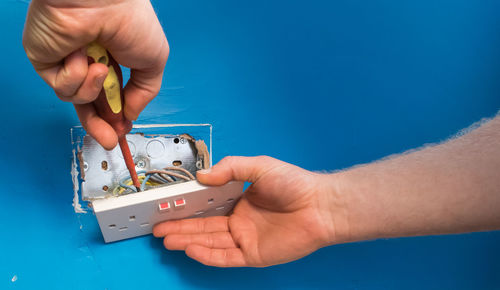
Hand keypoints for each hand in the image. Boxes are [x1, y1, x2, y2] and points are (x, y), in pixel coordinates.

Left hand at [23, 0, 168, 148]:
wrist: (101, 2)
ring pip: (77, 98)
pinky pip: (62, 88)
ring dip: (92, 89)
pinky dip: (75, 77)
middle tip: (109, 140)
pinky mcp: (46, 62)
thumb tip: (130, 115)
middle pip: (91, 104)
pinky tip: (80, 56)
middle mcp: (89, 61)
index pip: (111, 94)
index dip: (116, 115)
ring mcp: (66, 62)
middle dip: (101, 124)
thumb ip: (144, 94)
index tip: (121, 130)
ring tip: (99, 67)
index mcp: (115, 58)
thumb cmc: (131, 22)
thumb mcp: (154, 62)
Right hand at [153, 156, 348, 266]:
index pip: (206, 206)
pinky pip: (225, 257)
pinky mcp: (253, 254)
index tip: (167, 206)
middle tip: (157, 228)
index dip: (187, 207)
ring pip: (210, 242)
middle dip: (180, 227)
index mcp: (239, 201)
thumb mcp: (258, 166)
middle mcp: (239, 221)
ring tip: (165, 238)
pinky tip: (190, 249)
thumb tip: (202, 175)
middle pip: (203, 226)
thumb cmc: (294, 183)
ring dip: (187, 240)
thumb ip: (230, 169)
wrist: (321, 205)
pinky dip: (207, 254)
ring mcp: (245, 239)